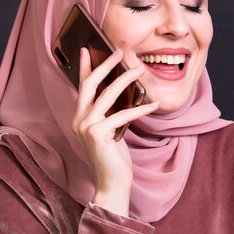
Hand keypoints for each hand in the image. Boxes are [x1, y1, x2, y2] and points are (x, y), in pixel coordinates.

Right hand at [72, 48, 158, 215]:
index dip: (85, 67)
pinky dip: (140, 108)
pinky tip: (153, 104)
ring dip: (125, 80)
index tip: (88, 49)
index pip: (83, 87)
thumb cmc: (114, 157)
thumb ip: (110, 113)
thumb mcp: (111, 130)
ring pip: (107, 95)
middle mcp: (79, 120)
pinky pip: (123, 115)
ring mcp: (87, 127)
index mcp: (80, 118)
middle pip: (91, 85)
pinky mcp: (98, 134)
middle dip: (105, 65)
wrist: (112, 184)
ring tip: (139, 70)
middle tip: (119, 52)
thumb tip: (123, 92)